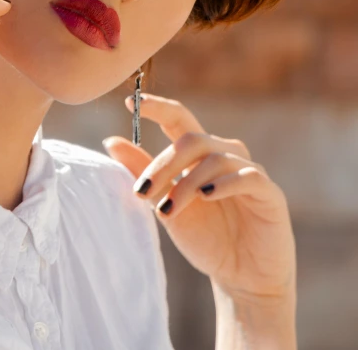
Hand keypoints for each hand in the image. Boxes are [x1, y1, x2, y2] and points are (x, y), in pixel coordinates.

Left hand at [103, 94, 295, 302]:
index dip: (157, 107)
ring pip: (214, 159)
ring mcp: (248, 171)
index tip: (130, 101)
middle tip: (143, 192)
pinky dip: (224, 183)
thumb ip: (143, 173)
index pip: (178, 119)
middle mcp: (225, 154)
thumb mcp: (165, 205)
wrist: (241, 277)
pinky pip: (247, 175)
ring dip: (186, 184)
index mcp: (199, 154)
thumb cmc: (205, 238)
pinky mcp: (269, 192)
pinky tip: (206, 196)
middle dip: (163, 164)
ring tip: (167, 211)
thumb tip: (110, 141)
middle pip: (192, 139)